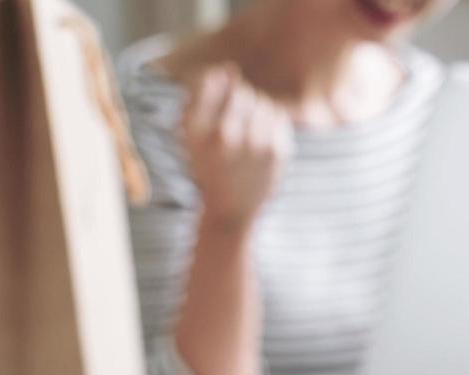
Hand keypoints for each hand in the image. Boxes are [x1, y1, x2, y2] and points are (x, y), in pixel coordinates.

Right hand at [182, 64, 291, 231]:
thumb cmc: (207, 166)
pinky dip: (271, 123)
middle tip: (234, 125)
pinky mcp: (276, 152)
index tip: (222, 105)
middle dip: (240, 102)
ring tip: (247, 134)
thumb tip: (228, 70)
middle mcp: (224, 136)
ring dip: (256, 112)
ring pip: (262, 103)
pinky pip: (278, 117)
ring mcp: (253, 145)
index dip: (221, 87)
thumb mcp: (190, 133)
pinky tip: (260, 140)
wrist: (230, 210)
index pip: (216, 80)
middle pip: (242, 92)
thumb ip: (202, 97)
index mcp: (197, 129)